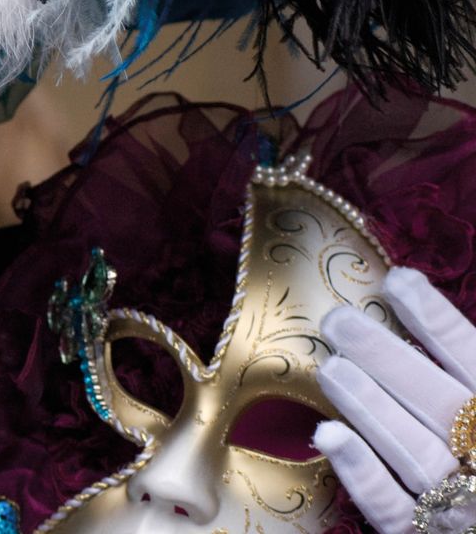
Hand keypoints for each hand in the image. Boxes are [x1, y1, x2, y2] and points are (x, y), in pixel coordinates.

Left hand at [314, 267, 475, 533]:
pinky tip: (327, 435)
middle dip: (389, 359)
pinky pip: (393, 508)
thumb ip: (471, 362)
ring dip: (371, 406)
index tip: (399, 281)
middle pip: (443, 405)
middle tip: (339, 321)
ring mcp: (462, 505)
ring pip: (416, 453)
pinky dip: (361, 472)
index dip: (439, 322)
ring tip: (331, 366)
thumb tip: (426, 309)